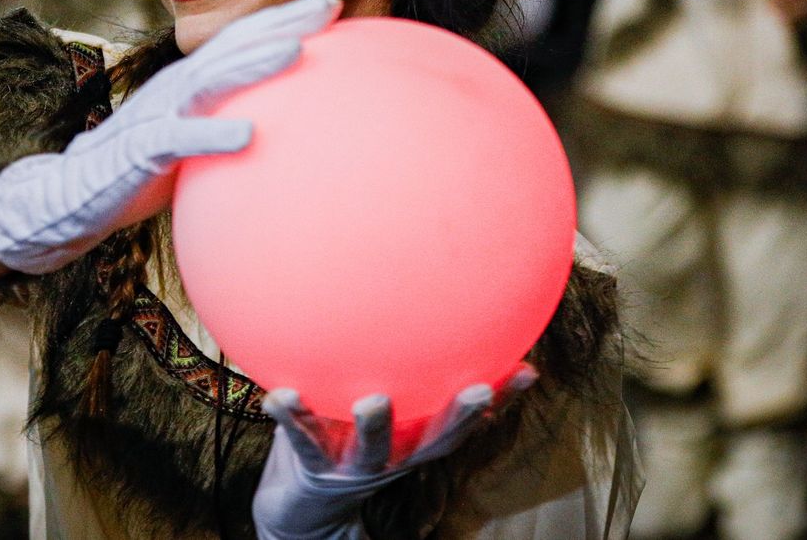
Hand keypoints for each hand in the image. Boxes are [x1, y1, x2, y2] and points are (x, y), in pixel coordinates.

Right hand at [0, 0, 341, 273]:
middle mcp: (177, 88)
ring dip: (253, 63)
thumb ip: (226, 130)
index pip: (242, 42)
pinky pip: (179, 138)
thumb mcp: (190, 144)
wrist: (74, 195)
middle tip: (331, 4)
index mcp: (191, 85)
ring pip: (210, 79)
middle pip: (234, 45)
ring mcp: (158, 113)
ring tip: (297, 50)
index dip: (283, 20)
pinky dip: (212, 134)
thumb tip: (280, 141)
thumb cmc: (139, 172)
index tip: (333, 6)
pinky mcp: (141, 148)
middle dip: (281, 22)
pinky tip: (248, 137)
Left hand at [253, 366, 536, 539]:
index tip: (529, 370)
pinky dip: (291, 416)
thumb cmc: (340, 435)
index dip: (500, 398)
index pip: (464, 417)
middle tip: (480, 390)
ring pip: (373, 450)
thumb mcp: (372, 397)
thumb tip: (408, 300)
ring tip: (374, 400)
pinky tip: (277, 394)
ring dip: (376, 427)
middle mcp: (394, 455)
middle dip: (461, 417)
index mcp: (413, 436)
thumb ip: (392, 363)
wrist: (302, 506)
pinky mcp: (316, 469)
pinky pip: (303, 441)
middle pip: (436, 440)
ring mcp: (357, 466)